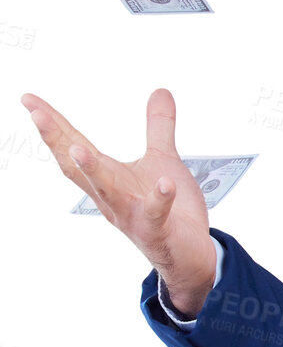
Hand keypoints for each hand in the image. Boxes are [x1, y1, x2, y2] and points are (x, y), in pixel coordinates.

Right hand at [19, 87, 216, 315]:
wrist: (189, 256)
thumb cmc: (172, 211)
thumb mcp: (163, 161)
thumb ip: (158, 127)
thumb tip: (160, 90)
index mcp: (108, 179)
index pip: (73, 147)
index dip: (53, 125)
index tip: (29, 100)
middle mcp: (111, 198)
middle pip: (77, 168)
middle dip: (57, 140)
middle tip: (36, 113)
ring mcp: (132, 216)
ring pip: (107, 193)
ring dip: (92, 172)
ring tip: (78, 149)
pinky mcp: (157, 231)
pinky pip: (155, 215)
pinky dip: (159, 200)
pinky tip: (165, 183)